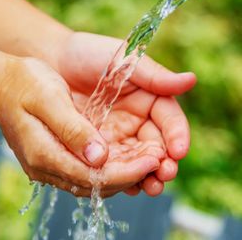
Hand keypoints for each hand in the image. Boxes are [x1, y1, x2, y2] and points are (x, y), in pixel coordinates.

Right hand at [0, 56, 170, 196]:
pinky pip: (89, 170)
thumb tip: (100, 157)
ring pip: (95, 181)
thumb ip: (73, 130)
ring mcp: (51, 164)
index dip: (128, 172)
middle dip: (133, 177)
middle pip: (97, 184)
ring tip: (155, 162)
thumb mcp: (49, 99)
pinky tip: (132, 157)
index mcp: (45, 154)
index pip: (93, 176)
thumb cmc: (23, 83)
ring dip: (126, 175)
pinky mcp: (58, 157)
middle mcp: (48, 166)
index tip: (155, 161)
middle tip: (163, 164)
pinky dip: (114, 167)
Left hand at [50, 32, 196, 195]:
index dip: (177, 136)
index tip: (179, 150)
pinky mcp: (97, 150)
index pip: (170, 121)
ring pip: (137, 162)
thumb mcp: (123, 60)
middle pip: (158, 147)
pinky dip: (120, 179)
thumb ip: (154, 76)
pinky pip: (112, 168)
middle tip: (165, 174)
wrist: (51, 60)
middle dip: (164, 163)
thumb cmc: (89, 53)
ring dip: (146, 176)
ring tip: (151, 187)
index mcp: (151, 99)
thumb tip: (190, 81)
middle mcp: (138, 122)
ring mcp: (118, 138)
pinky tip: (124, 187)